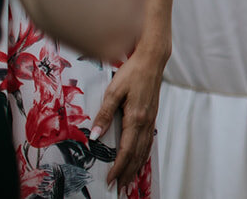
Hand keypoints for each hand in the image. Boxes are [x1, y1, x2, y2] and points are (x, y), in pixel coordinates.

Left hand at [90, 49, 166, 186]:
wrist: (152, 59)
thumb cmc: (133, 72)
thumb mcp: (113, 92)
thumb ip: (103, 115)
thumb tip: (94, 135)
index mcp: (136, 117)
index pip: (126, 149)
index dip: (118, 166)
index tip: (110, 179)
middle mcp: (145, 121)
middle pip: (137, 154)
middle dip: (128, 172)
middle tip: (119, 187)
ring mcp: (151, 118)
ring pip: (144, 149)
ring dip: (136, 166)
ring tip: (129, 179)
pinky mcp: (152, 115)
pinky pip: (148, 140)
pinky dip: (144, 153)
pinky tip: (140, 158)